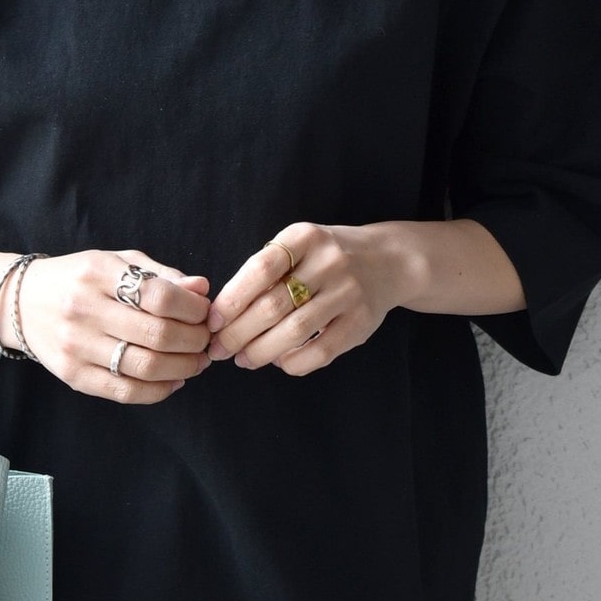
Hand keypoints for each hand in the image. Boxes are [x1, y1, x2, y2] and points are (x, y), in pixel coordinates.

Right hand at [17, 251, 211, 403]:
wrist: (22, 303)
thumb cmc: (79, 279)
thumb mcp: (116, 262)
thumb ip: (160, 275)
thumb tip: (202, 290)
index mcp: (97, 273)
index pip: (159, 296)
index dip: (193, 309)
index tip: (204, 312)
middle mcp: (83, 309)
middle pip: (157, 335)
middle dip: (194, 341)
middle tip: (205, 339)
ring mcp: (75, 345)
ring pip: (145, 367)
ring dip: (184, 368)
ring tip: (197, 361)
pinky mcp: (72, 375)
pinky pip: (125, 392)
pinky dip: (159, 390)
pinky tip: (174, 380)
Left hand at [207, 222, 414, 376]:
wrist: (389, 260)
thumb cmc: (325, 257)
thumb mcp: (298, 247)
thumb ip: (265, 272)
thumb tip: (222, 315)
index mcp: (305, 237)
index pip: (260, 269)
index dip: (232, 299)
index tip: (212, 322)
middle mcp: (329, 262)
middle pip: (273, 305)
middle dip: (238, 333)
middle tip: (218, 350)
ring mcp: (349, 292)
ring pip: (295, 331)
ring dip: (261, 351)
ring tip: (243, 360)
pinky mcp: (362, 321)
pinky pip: (321, 351)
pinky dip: (294, 362)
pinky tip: (279, 362)